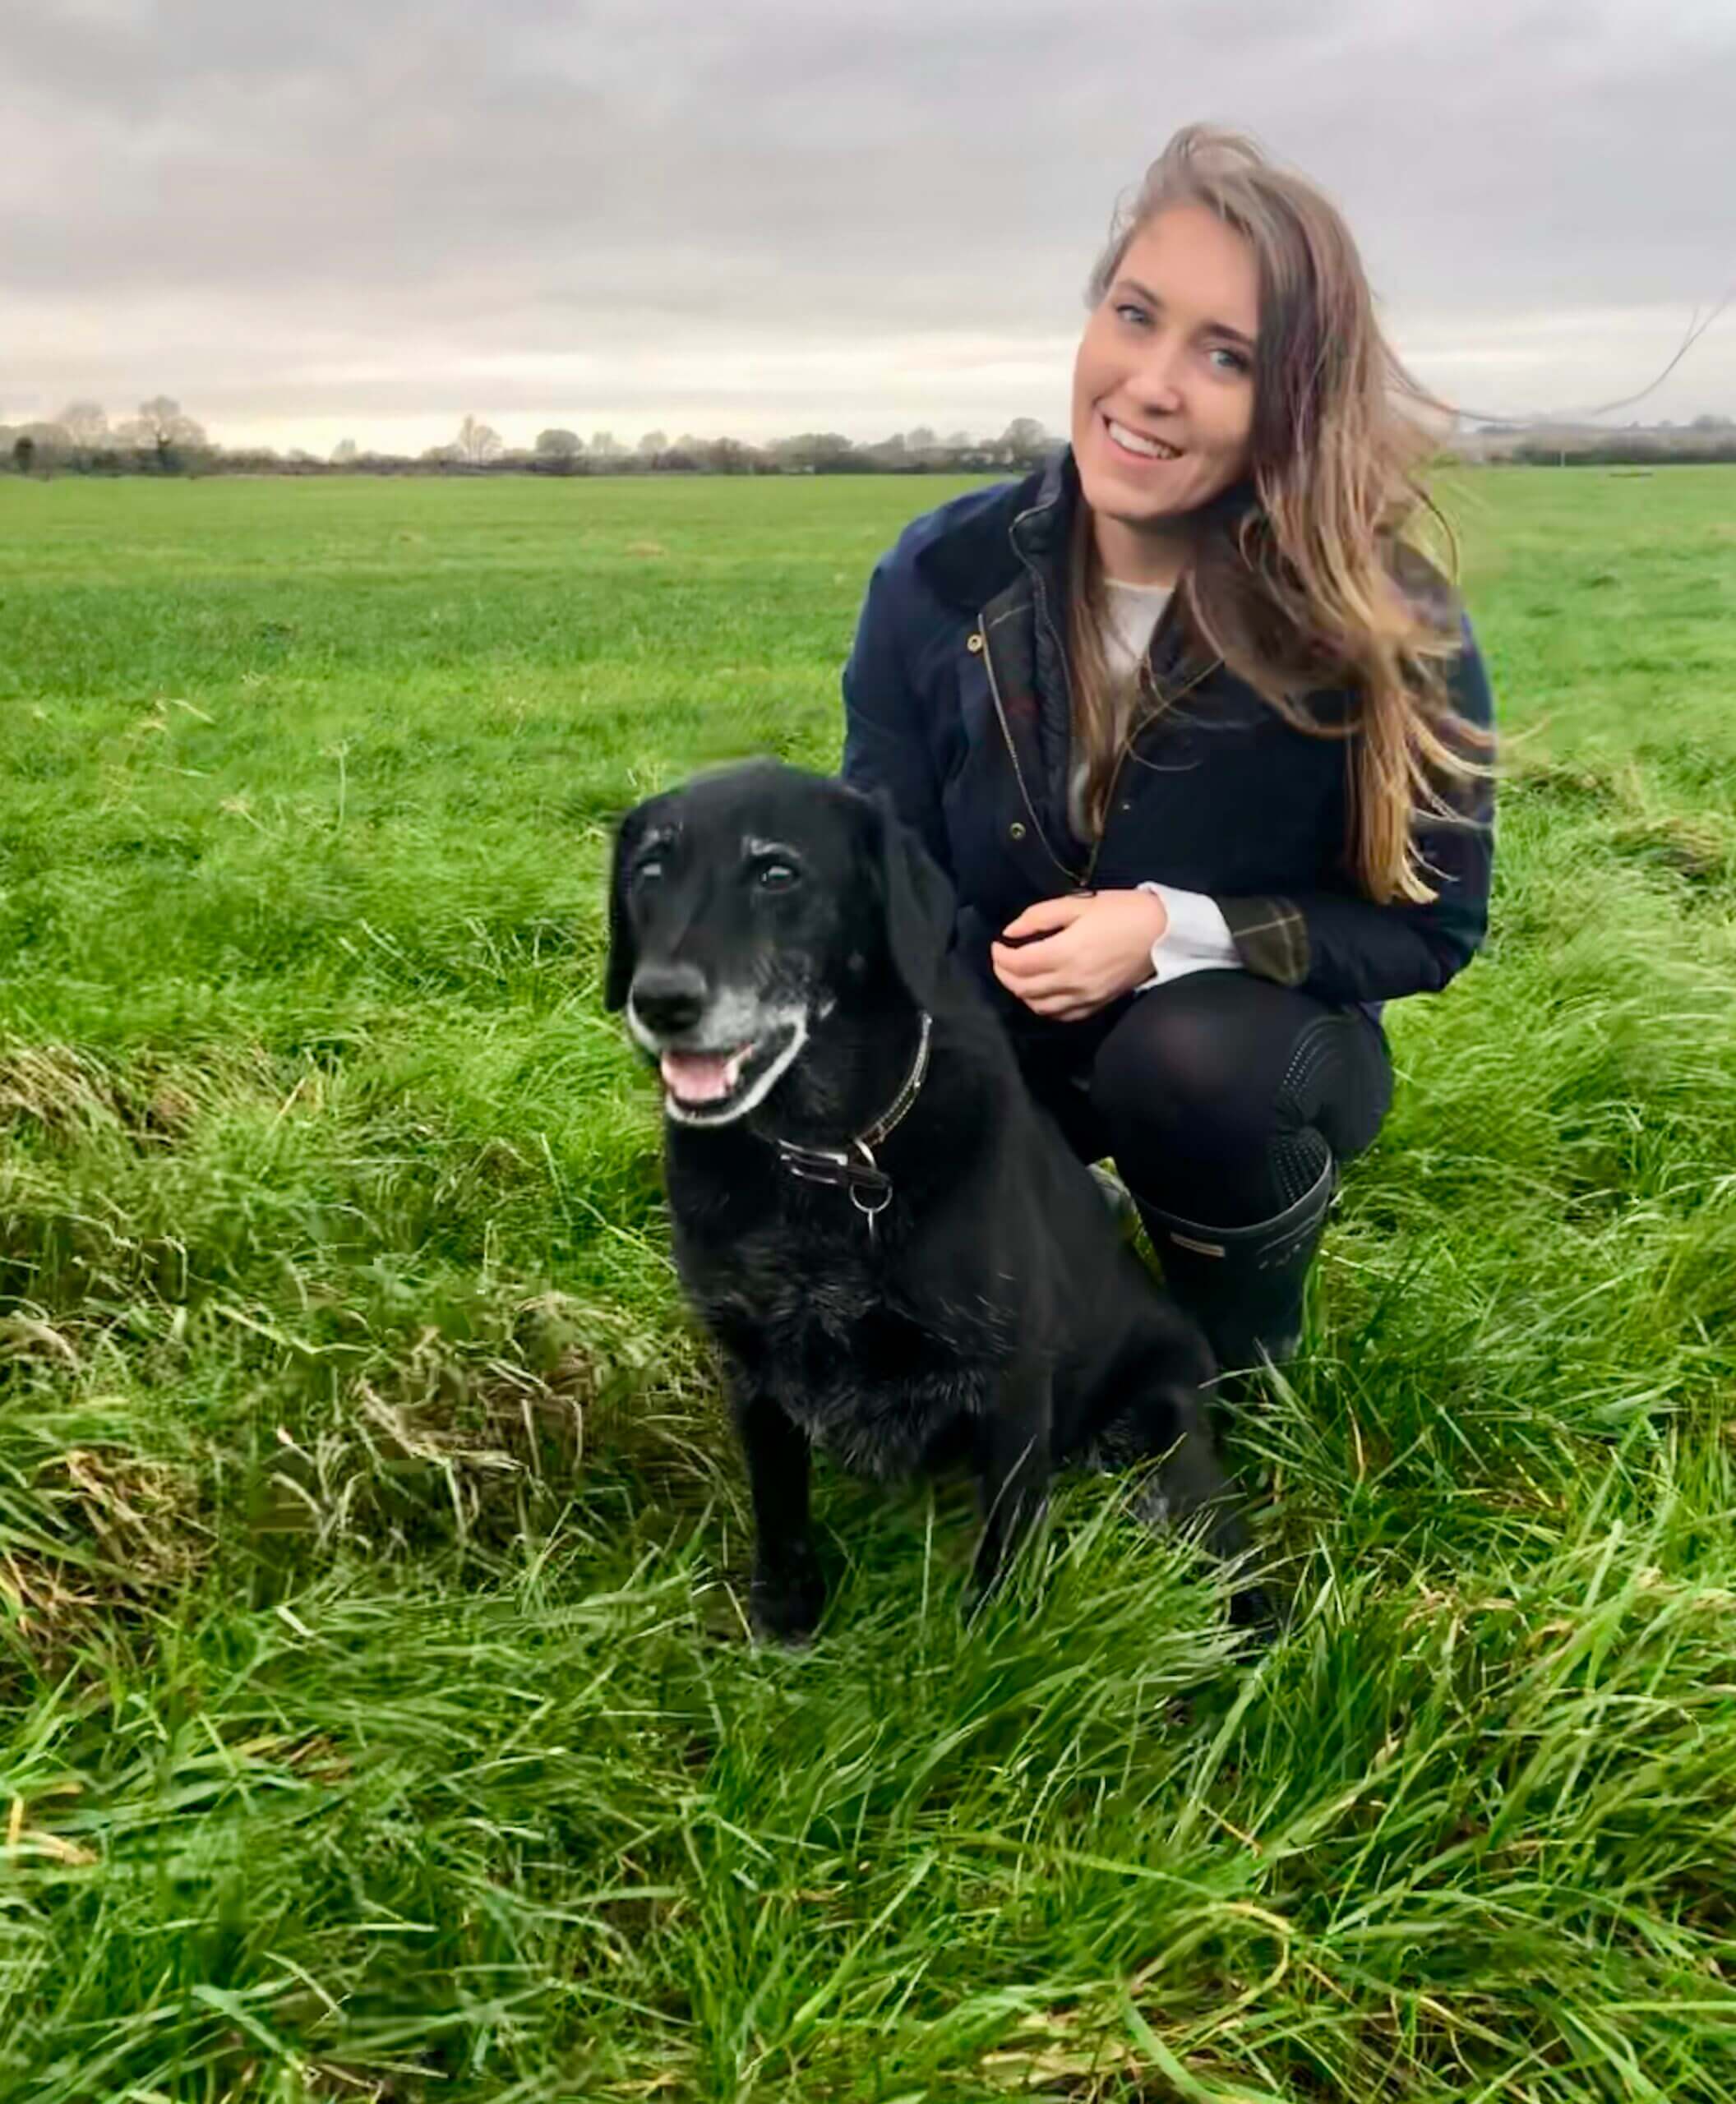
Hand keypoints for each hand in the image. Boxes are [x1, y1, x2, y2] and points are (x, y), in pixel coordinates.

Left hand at [990, 889, 1168, 1020]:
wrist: (1164, 933)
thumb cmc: (1123, 911)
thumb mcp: (1079, 903)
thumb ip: (1039, 917)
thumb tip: (1010, 932)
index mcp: (1065, 952)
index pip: (1018, 964)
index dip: (999, 956)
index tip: (997, 945)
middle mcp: (1071, 981)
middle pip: (1023, 988)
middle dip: (1004, 974)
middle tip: (1001, 960)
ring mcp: (1084, 997)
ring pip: (1038, 1006)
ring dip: (1021, 992)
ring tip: (1018, 974)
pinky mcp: (1096, 1005)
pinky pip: (1061, 1015)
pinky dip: (1043, 1006)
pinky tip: (1041, 992)